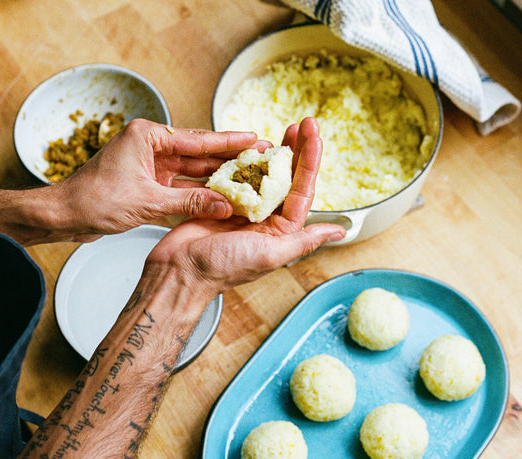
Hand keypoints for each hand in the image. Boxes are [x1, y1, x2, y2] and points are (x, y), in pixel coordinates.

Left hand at [55, 120, 262, 241]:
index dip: (229, 141)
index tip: (254, 138)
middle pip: (198, 153)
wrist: (65, 216)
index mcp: (148, 137)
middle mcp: (151, 147)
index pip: (198, 139)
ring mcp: (150, 166)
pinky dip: (199, 194)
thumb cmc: (95, 201)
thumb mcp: (148, 202)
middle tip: (259, 156)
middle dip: (228, 158)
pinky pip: (181, 187)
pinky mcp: (149, 183)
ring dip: (216, 177)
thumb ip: (190, 203)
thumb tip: (226, 206)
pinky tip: (222, 196)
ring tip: (247, 177)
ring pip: (192, 171)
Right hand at [142, 118, 345, 294]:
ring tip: (281, 131)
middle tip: (303, 124)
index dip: (310, 161)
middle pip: (287, 178)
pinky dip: (244, 160)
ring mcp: (244, 208)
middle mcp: (267, 218)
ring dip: (272, 152)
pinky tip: (250, 146)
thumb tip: (339, 233)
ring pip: (263, 174)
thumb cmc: (225, 268)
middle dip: (296, 150)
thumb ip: (304, 241)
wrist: (182, 270)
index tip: (314, 135)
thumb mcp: (271, 254)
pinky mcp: (222, 202)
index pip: (302, 189)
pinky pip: (237, 176)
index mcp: (282, 229)